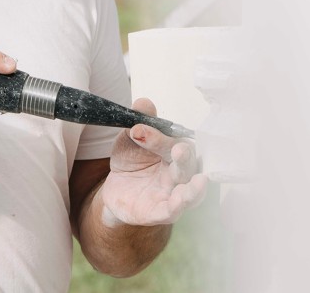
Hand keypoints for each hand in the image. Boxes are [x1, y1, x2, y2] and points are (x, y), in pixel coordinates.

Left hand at [100, 98, 206, 226]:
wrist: (116, 189)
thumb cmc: (131, 160)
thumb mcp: (130, 139)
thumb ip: (139, 122)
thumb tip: (144, 103)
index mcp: (172, 151)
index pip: (173, 141)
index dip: (157, 136)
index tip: (138, 129)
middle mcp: (177, 173)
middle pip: (188, 166)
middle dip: (185, 157)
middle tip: (179, 149)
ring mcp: (171, 194)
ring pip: (190, 193)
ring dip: (194, 188)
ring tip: (199, 181)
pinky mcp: (159, 212)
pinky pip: (172, 211)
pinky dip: (178, 206)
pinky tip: (179, 201)